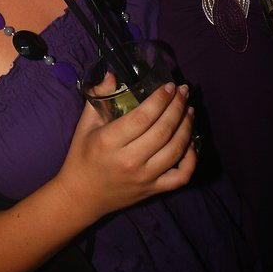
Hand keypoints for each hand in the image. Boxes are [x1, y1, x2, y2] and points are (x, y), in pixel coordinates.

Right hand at [57, 82, 195, 221]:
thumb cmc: (82, 156)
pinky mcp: (153, 190)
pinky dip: (191, 159)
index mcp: (110, 141)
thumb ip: (99, 97)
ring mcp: (144, 178)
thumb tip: (113, 75)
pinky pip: (181, 176)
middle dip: (178, 107)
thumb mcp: (84, 125)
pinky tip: (190, 143)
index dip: (160, 99)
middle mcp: (130, 161)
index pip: (143, 117)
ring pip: (175, 150)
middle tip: (184, 92)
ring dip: (186, 127)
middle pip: (163, 131)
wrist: (81, 196)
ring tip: (189, 110)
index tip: (170, 86)